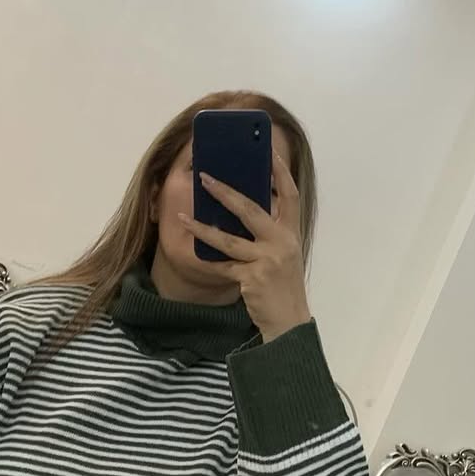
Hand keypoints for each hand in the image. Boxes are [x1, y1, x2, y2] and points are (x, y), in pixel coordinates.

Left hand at [179, 152, 310, 340]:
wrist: (289, 323)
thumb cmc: (283, 287)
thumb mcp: (284, 255)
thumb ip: (269, 233)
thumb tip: (241, 207)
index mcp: (292, 233)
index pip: (290, 195)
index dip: (280, 172)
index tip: (269, 152)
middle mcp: (283, 243)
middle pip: (250, 210)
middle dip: (224, 192)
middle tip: (204, 178)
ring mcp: (268, 260)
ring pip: (228, 240)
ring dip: (202, 228)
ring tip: (182, 217)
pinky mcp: (252, 278)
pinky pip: (223, 266)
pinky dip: (208, 261)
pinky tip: (192, 254)